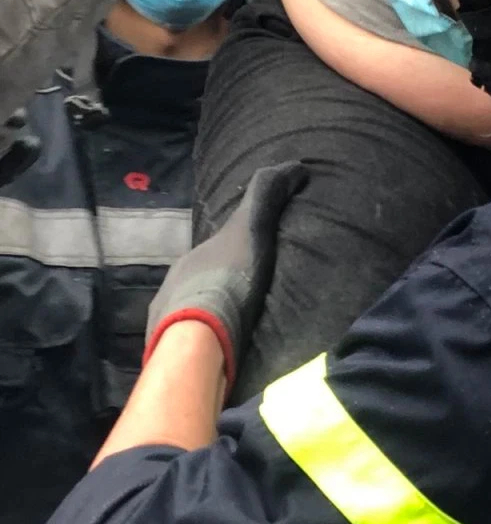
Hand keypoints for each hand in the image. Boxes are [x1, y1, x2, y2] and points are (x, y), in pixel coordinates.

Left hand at [144, 162, 307, 389]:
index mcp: (189, 261)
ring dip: (207, 324)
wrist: (197, 344)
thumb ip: (266, 195)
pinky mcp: (165, 359)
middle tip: (247, 303)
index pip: (212, 253)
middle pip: (198, 287)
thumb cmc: (227, 283)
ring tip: (234, 336)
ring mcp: (163, 325)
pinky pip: (186, 350)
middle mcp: (170, 289)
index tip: (253, 264)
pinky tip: (219, 359)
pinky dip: (201, 350)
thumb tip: (294, 164)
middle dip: (218, 291)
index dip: (232, 256)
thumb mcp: (251, 229)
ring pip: (188, 319)